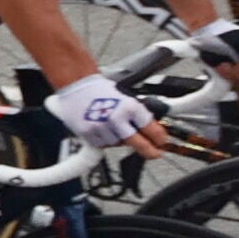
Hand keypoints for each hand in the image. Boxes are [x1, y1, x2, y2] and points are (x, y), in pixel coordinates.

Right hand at [43, 71, 160, 151]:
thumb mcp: (126, 97)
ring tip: (116, 130)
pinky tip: (103, 130)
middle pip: (138, 143)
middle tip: (154, 153)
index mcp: (129, 106)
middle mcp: (117, 118)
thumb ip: (137, 113)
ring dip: (121, 141)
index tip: (162, 142)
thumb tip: (150, 128)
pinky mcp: (87, 133)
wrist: (76, 83)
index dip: (159, 137)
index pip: (151, 128)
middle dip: (149, 150)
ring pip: (118, 144)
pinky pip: (102, 144)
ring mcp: (101, 127)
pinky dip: (105, 140)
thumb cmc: (99, 88)